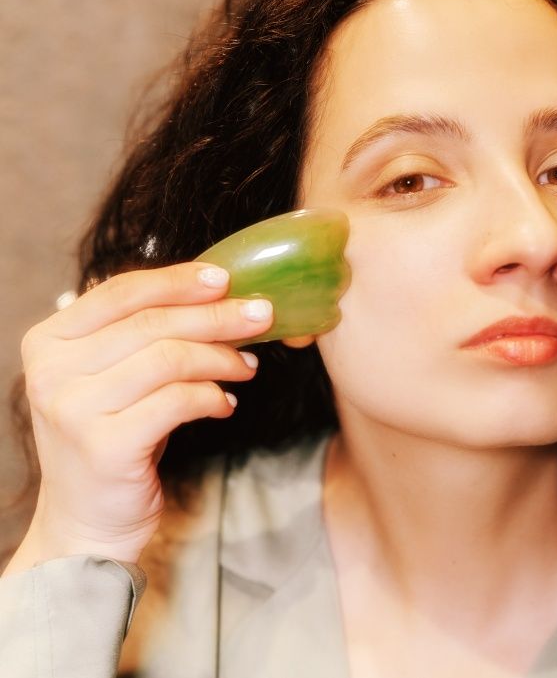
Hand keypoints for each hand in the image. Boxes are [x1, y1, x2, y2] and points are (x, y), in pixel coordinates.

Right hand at [5, 262, 273, 570]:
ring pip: (170, 358)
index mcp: (50, 340)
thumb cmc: (111, 435)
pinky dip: (212, 397)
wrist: (87, 521)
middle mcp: (51, 371)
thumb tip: (215, 292)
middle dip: (217, 316)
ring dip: (221, 358)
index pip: (121, 291)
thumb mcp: (111, 375)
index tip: (226, 278)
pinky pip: (178, 401)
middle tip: (262, 317)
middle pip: (152, 322)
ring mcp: (74, 409)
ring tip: (247, 366)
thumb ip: (142, 332)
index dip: (178, 280)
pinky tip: (226, 404)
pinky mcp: (105, 446)